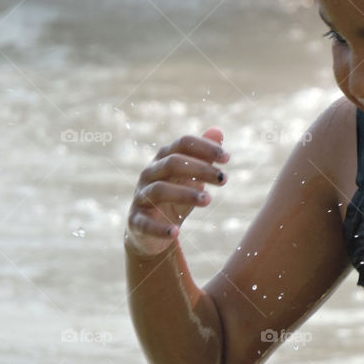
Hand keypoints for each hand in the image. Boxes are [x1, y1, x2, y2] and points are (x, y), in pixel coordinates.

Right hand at [125, 126, 229, 256]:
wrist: (152, 229)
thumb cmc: (176, 197)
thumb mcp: (192, 177)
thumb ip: (203, 155)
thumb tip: (218, 131)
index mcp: (164, 159)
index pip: (183, 143)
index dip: (205, 148)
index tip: (227, 158)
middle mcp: (149, 174)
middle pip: (172, 163)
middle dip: (200, 169)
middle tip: (224, 179)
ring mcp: (141, 197)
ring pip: (159, 190)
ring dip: (185, 194)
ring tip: (209, 200)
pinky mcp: (136, 221)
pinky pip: (145, 224)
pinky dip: (160, 228)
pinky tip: (176, 233)